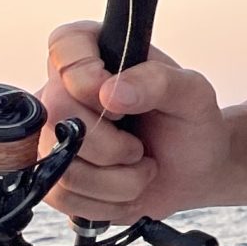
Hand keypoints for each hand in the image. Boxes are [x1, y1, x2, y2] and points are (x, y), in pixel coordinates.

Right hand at [41, 25, 233, 223]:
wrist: (194, 170)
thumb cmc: (190, 124)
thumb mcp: (192, 94)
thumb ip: (159, 81)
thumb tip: (112, 91)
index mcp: (96, 52)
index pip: (65, 45)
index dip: (87, 77)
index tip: (120, 103)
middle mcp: (65, 89)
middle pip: (57, 112)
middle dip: (111, 145)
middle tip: (139, 146)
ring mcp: (52, 132)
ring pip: (59, 163)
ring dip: (115, 180)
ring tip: (140, 167)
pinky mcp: (52, 173)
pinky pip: (59, 194)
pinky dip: (104, 200)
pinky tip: (125, 188)